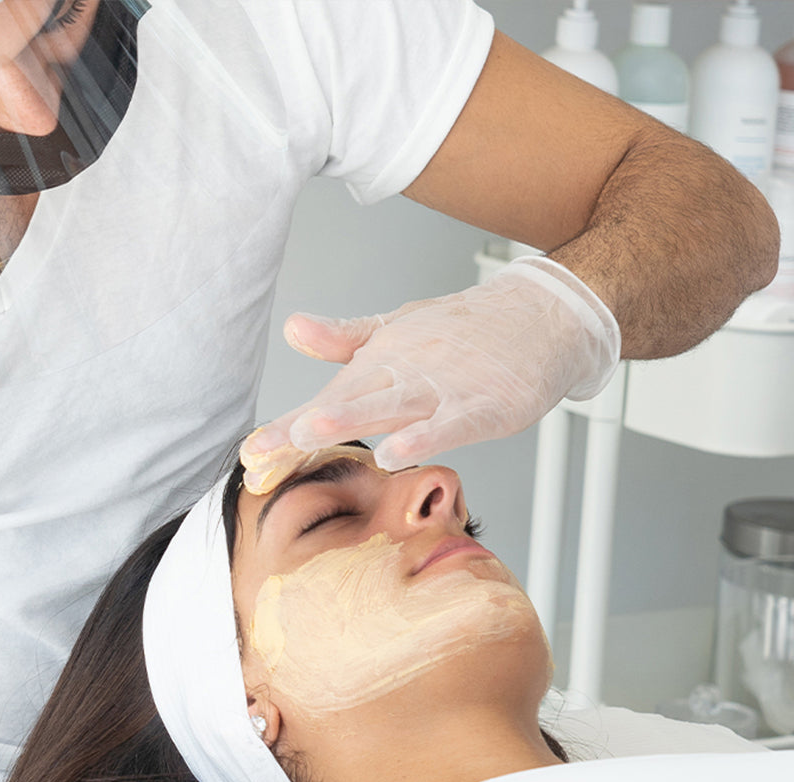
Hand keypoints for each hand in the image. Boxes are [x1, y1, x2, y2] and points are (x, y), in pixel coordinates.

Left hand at [239, 256, 619, 493]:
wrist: (543, 314)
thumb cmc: (467, 329)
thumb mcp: (400, 329)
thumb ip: (346, 338)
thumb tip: (294, 329)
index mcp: (380, 362)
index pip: (327, 399)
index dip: (287, 427)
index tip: (251, 454)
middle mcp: (405, 373)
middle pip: (350, 403)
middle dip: (307, 426)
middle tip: (267, 446)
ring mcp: (445, 387)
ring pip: (393, 404)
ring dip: (353, 417)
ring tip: (313, 431)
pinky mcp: (486, 404)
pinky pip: (451, 422)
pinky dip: (425, 434)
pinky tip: (397, 448)